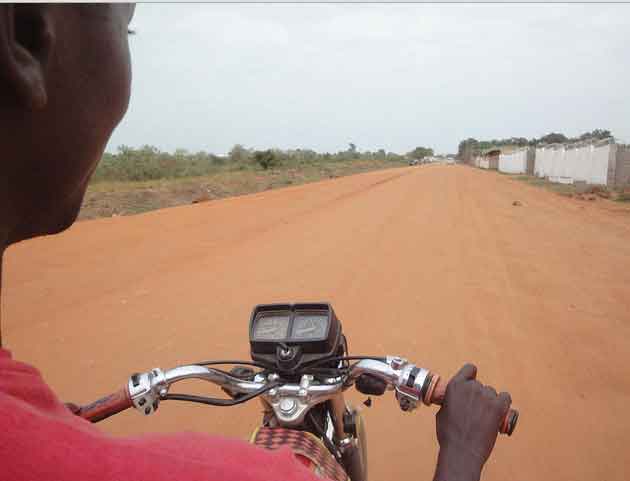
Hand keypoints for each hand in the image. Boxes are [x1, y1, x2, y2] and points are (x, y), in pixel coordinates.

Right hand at [433, 364, 510, 480]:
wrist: (462, 451)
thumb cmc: (449, 435)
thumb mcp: (442, 412)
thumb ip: (450, 401)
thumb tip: (454, 400)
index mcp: (455, 386)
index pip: (469, 369)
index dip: (471, 376)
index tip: (471, 384)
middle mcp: (471, 387)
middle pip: (480, 385)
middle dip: (478, 396)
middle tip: (475, 411)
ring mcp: (485, 396)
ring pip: (492, 393)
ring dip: (489, 402)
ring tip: (485, 418)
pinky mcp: (498, 406)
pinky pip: (506, 397)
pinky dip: (504, 403)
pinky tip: (500, 412)